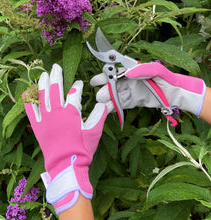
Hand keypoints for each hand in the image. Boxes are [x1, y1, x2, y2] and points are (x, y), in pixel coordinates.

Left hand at [23, 64, 108, 213]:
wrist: (66, 165)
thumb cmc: (82, 149)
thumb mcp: (94, 132)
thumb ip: (99, 116)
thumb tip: (104, 104)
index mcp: (71, 113)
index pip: (74, 93)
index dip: (77, 86)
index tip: (79, 83)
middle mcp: (57, 112)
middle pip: (55, 89)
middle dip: (56, 76)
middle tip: (56, 67)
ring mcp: (45, 119)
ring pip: (42, 96)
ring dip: (42, 84)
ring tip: (43, 74)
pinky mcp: (38, 126)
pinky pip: (30, 111)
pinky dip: (29, 101)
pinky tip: (28, 92)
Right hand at [91, 62, 205, 115]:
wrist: (176, 94)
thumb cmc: (167, 79)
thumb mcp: (157, 71)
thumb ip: (143, 70)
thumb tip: (127, 73)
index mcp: (132, 71)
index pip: (115, 72)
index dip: (105, 76)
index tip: (96, 81)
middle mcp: (129, 81)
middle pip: (112, 85)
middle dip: (105, 91)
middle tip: (100, 97)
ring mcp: (131, 92)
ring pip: (116, 96)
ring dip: (108, 101)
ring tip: (101, 107)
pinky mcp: (134, 101)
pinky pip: (122, 104)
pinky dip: (115, 107)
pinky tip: (108, 110)